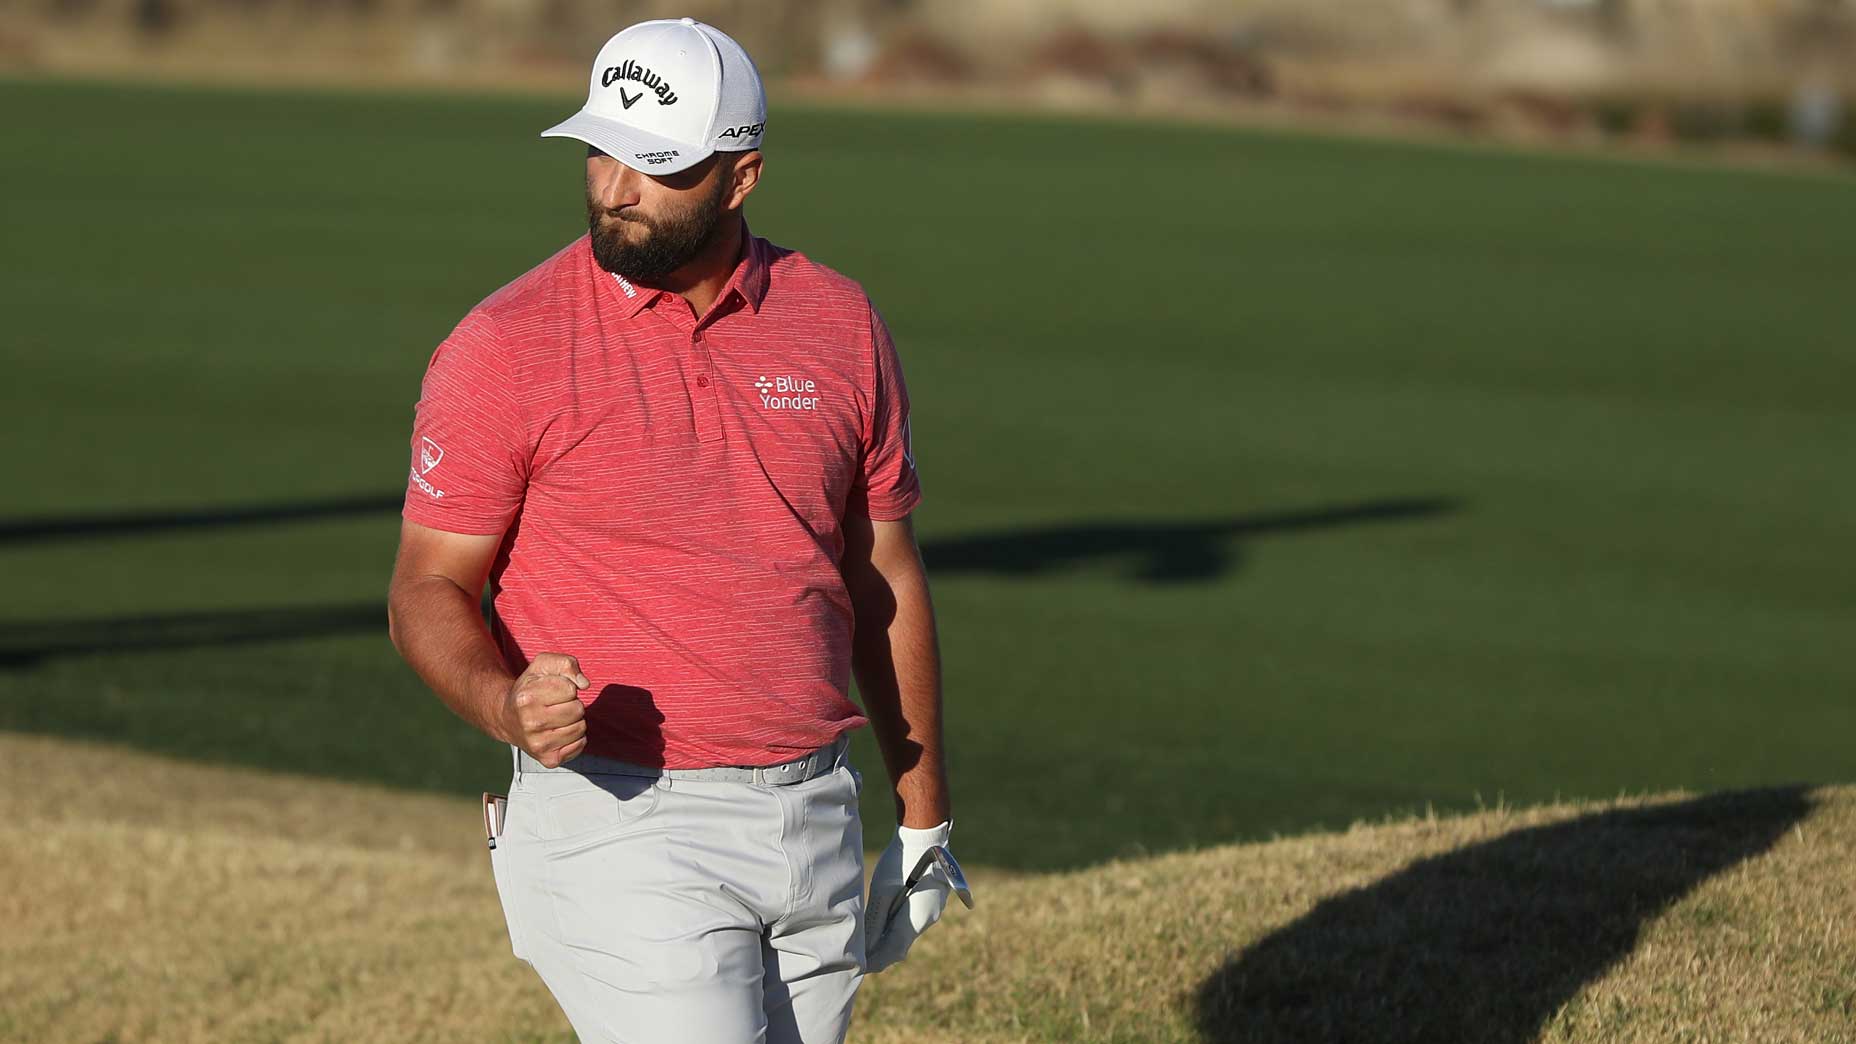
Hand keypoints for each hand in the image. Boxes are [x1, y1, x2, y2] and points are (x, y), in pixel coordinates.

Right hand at [502, 652, 589, 766]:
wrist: (507, 718)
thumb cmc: (529, 690)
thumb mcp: (542, 666)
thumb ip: (565, 663)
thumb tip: (584, 683)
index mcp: (526, 698)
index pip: (570, 688)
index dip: (566, 686)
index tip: (552, 690)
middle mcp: (530, 723)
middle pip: (578, 709)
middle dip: (572, 704)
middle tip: (555, 705)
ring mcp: (538, 744)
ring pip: (581, 727)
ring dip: (574, 721)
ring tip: (557, 718)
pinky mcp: (548, 759)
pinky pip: (580, 745)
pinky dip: (575, 737)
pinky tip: (559, 732)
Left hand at [863, 820, 952, 973]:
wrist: (925, 833)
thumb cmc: (901, 860)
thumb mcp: (883, 891)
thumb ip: (875, 921)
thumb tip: (865, 947)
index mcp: (916, 920)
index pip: (893, 952)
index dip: (875, 962)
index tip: (858, 967)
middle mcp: (928, 918)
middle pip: (900, 944)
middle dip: (879, 952)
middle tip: (858, 955)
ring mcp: (932, 908)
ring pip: (907, 931)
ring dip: (887, 937)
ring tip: (866, 938)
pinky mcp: (932, 898)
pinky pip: (913, 919)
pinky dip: (896, 924)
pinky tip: (883, 918)